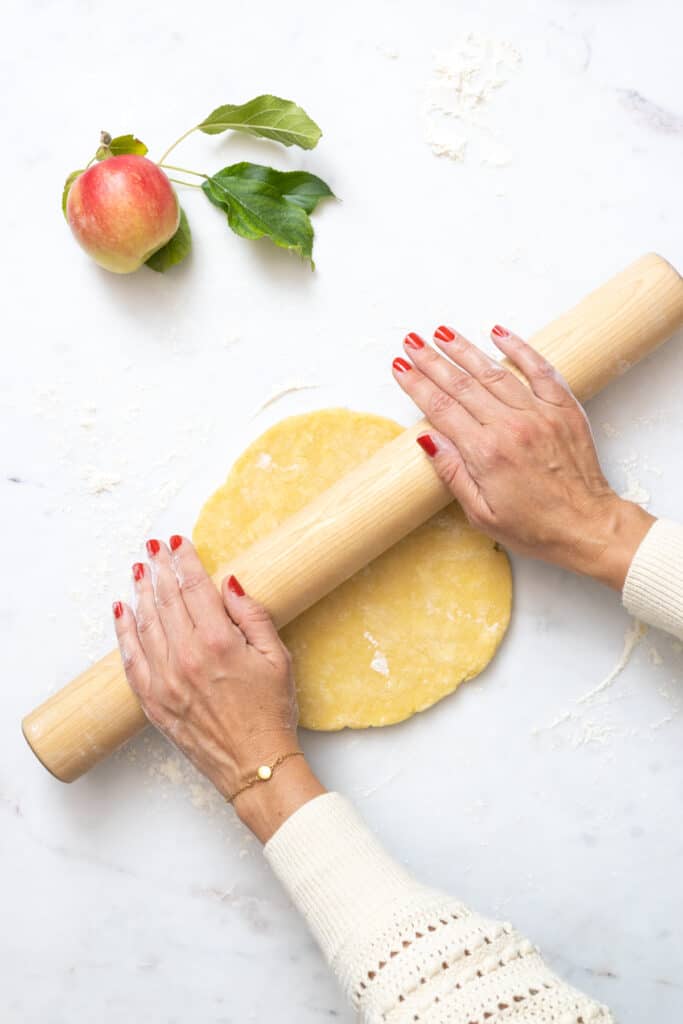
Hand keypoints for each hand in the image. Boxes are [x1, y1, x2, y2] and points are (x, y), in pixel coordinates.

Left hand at [113, 536, 323, 840]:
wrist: (255, 766)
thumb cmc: (271, 712)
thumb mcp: (278, 657)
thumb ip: (252, 616)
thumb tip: (230, 583)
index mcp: (218, 641)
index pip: (194, 587)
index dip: (184, 560)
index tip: (177, 542)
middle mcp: (185, 656)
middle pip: (166, 599)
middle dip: (160, 569)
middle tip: (153, 548)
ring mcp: (164, 679)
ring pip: (145, 623)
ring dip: (141, 592)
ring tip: (140, 571)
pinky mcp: (152, 700)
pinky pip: (130, 657)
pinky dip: (124, 631)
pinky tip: (122, 611)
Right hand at [393, 325, 654, 589]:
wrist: (588, 527)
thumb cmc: (535, 528)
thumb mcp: (481, 514)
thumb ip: (452, 472)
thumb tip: (427, 438)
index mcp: (486, 454)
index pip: (441, 409)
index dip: (416, 385)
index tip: (399, 368)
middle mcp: (511, 427)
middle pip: (462, 385)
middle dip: (432, 360)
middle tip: (411, 342)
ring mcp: (540, 414)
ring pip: (494, 373)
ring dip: (465, 350)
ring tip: (442, 333)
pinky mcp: (564, 408)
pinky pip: (539, 369)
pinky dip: (519, 349)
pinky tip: (498, 333)